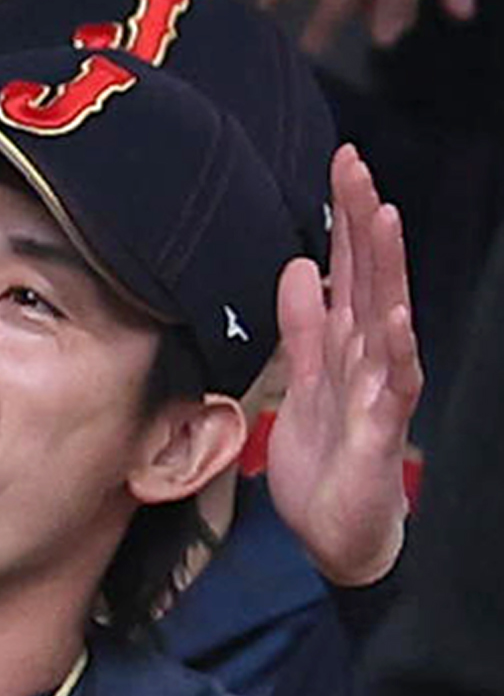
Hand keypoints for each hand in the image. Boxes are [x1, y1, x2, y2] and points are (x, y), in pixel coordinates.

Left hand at [264, 144, 419, 587]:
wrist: (335, 531)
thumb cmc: (327, 456)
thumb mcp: (304, 377)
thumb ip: (303, 324)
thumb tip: (298, 267)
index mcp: (348, 342)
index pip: (348, 267)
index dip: (344, 217)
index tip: (340, 164)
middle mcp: (371, 356)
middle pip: (370, 277)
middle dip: (364, 222)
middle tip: (357, 166)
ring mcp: (380, 389)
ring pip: (387, 317)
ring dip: (387, 268)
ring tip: (384, 218)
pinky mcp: (382, 429)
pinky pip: (393, 384)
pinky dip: (396, 349)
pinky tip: (396, 316)